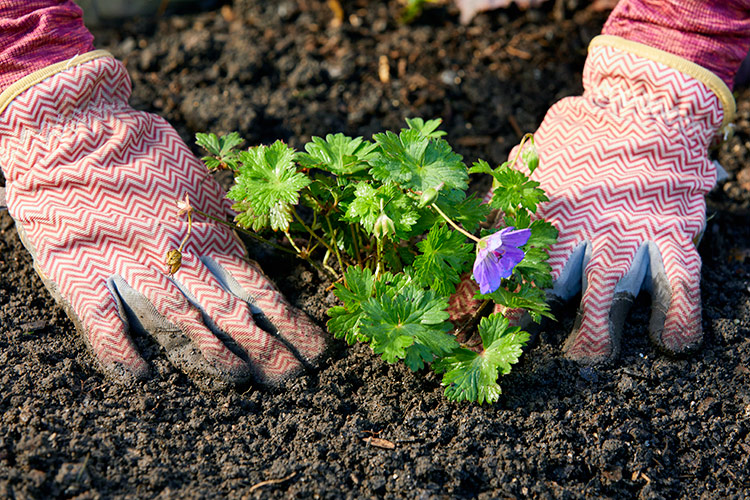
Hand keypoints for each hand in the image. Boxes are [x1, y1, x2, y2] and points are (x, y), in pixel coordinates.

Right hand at [0, 53, 325, 387]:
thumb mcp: (196, 184)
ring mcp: (131, 264)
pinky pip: (104, 322)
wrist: (75, 129)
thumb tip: (243, 259)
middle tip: (289, 379)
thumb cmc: (142, 153)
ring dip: (212, 355)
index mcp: (207, 234)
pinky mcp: (82, 270)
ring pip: (181, 322)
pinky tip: (139, 376)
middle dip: (264, 349)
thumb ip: (217, 225)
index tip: (314, 351)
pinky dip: (120, 351)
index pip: (259, 290)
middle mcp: (177, 255)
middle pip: (229, 313)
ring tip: (239, 380)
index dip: (289, 324)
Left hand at [450, 36, 733, 362]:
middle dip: (533, 323)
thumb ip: (499, 201)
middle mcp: (582, 225)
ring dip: (597, 336)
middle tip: (522, 345)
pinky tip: (669, 344)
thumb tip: (470, 239)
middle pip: (551, 287)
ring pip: (609, 296)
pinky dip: (678, 320)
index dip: (490, 298)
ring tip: (585, 354)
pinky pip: (681, 286)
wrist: (644, 104)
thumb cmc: (578, 139)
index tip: (473, 325)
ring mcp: (630, 232)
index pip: (507, 264)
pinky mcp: (674, 235)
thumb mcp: (527, 162)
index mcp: (541, 208)